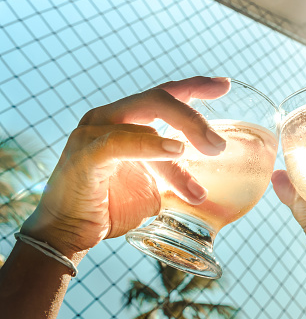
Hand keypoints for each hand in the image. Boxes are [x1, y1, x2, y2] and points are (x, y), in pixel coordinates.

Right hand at [20, 76, 230, 256]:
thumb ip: (176, 171)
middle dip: (194, 116)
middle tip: (220, 145)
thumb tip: (209, 180)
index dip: (194, 86)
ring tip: (212, 150)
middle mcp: (109, 118)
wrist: (70, 233)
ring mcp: (93, 132)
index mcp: (125, 121)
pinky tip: (176, 149)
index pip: (163, 94)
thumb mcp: (155, 186)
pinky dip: (151, 144)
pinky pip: (120, 142)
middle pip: (158, 98)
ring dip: (184, 132)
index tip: (223, 86)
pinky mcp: (84, 155)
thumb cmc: (111, 204)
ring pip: (146, 115)